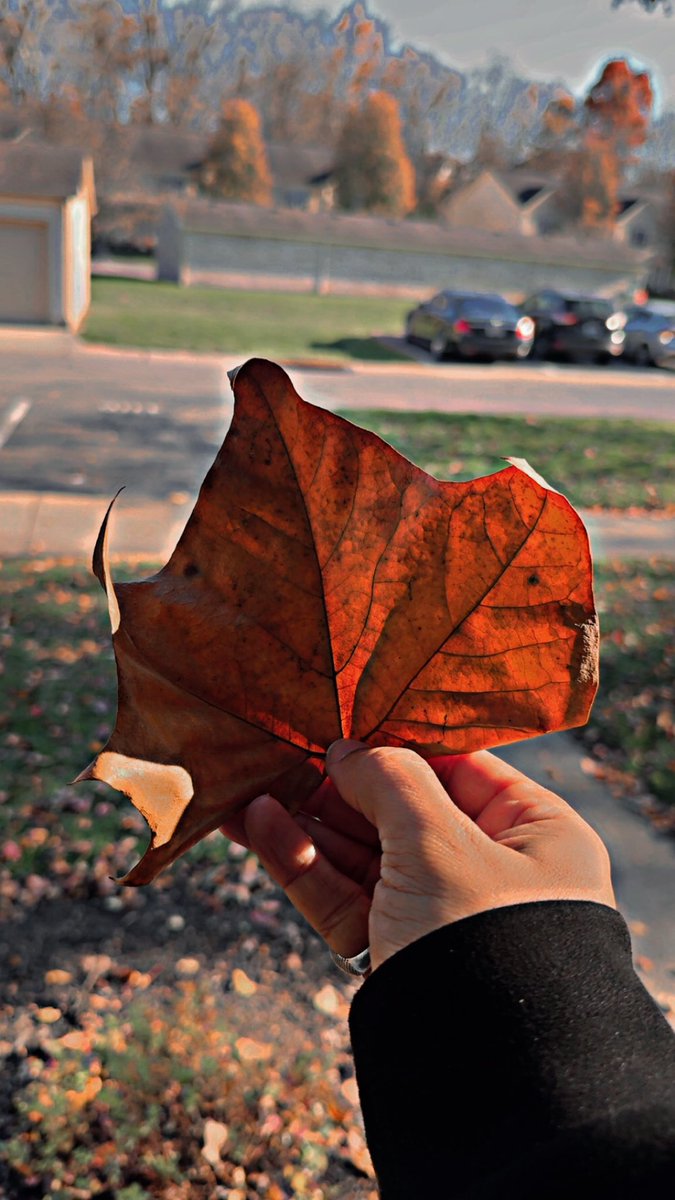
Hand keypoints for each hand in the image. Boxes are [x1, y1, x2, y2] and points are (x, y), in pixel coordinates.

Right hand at [221, 742, 614, 972]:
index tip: (342, 722)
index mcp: (533, 834)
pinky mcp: (395, 952)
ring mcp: (440, 914)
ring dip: (306, 822)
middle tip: (279, 751)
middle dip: (336, 785)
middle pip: (401, 810)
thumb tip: (346, 749)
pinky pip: (345, 895)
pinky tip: (260, 827)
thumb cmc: (484, 936)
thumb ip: (390, 782)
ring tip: (248, 789)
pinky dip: (303, 863)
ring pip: (362, 854)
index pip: (459, 767)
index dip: (396, 743)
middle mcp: (492, 871)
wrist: (484, 1080)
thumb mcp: (441, 842)